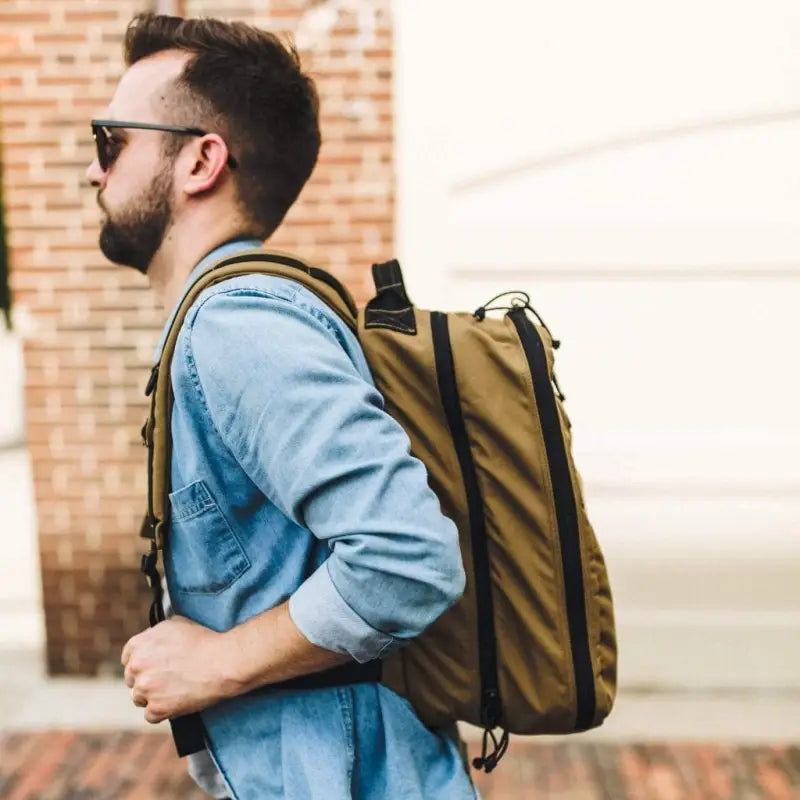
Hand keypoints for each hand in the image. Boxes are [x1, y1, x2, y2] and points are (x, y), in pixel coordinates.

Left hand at [121, 616, 237, 723]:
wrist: (222, 661)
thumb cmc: (204, 640)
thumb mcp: (175, 624)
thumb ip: (155, 634)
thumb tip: (153, 641)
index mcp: (139, 644)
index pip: (128, 658)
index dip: (142, 662)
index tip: (152, 666)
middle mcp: (137, 666)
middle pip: (132, 679)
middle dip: (146, 679)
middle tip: (167, 678)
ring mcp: (145, 689)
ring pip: (139, 698)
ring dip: (153, 696)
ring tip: (174, 689)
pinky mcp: (156, 709)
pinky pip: (151, 715)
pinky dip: (163, 711)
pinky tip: (177, 700)